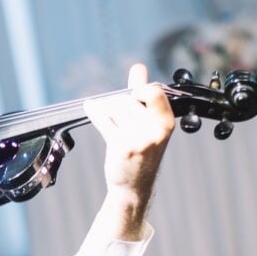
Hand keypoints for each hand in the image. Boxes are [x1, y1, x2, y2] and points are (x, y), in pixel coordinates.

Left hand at [84, 64, 174, 234]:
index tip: (132, 96)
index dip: (139, 90)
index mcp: (167, 122)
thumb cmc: (142, 152)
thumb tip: (138, 68)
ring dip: (105, 111)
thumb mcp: (149, 124)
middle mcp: (156, 130)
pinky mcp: (122, 147)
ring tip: (109, 122)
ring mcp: (139, 139)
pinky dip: (94, 111)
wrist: (134, 186)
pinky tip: (90, 108)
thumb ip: (144, 95)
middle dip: (117, 105)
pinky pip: (103, 118)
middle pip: (127, 100)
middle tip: (117, 119)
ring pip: (114, 108)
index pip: (152, 91)